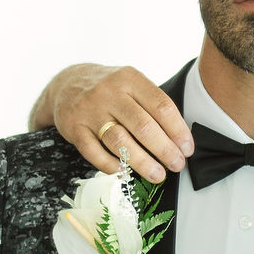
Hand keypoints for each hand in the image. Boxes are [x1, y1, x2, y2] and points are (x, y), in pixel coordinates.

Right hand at [30, 63, 192, 183]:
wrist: (66, 84)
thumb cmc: (109, 90)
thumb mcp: (131, 84)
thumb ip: (151, 105)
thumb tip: (179, 140)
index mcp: (129, 79)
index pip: (161, 106)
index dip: (178, 130)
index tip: (187, 149)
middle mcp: (109, 92)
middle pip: (143, 126)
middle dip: (164, 150)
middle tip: (176, 165)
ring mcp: (89, 110)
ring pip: (120, 142)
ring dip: (142, 163)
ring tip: (158, 175)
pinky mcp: (73, 127)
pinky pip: (94, 153)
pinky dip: (112, 166)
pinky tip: (126, 173)